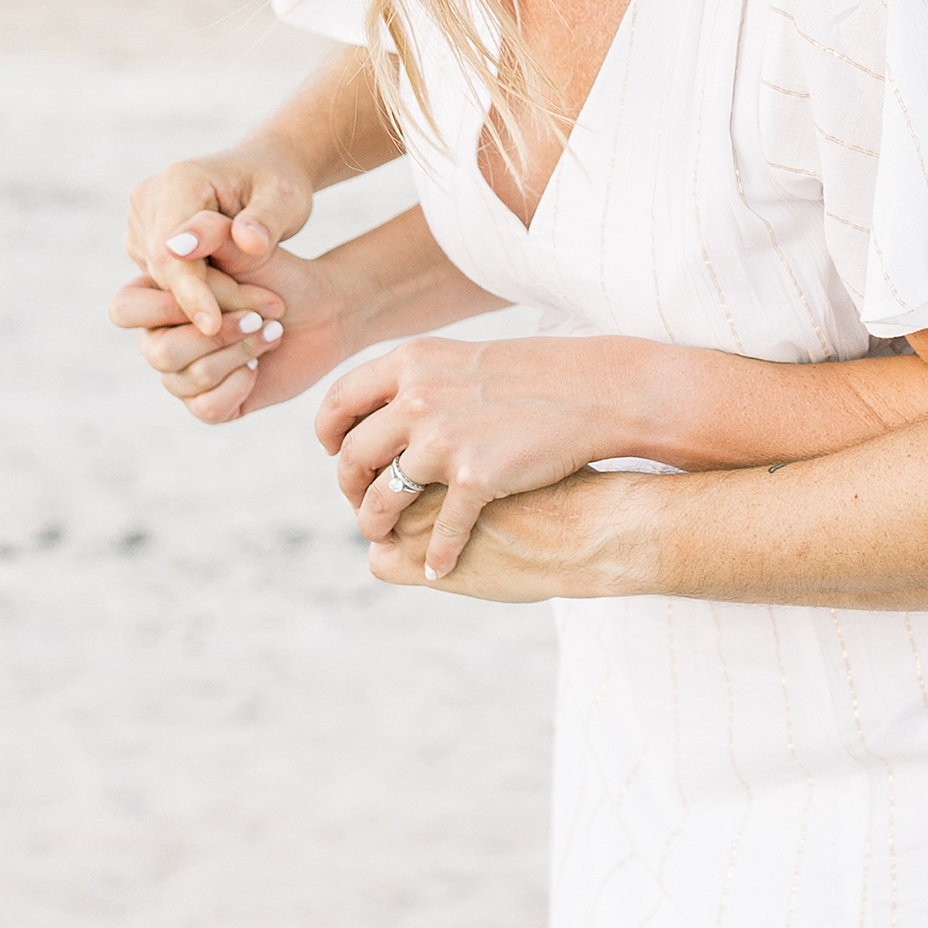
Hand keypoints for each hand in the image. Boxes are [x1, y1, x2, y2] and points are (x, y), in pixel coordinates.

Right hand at [110, 241, 353, 425]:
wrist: (321, 308)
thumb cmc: (278, 272)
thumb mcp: (248, 246)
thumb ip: (212, 235)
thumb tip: (178, 243)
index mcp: (152, 294)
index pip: (128, 310)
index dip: (173, 309)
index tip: (220, 309)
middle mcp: (157, 335)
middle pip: (156, 351)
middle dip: (216, 335)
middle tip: (259, 316)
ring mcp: (180, 371)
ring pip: (182, 381)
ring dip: (237, 353)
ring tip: (271, 330)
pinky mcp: (206, 401)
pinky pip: (205, 408)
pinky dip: (239, 386)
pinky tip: (258, 365)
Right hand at [126, 146, 317, 338]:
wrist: (263, 170)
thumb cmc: (279, 185)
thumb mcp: (285, 200)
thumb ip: (264, 222)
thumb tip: (245, 241)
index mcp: (180, 182)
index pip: (172, 252)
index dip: (191, 292)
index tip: (213, 326)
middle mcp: (148, 199)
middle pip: (165, 270)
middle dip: (206, 300)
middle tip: (258, 322)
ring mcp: (141, 222)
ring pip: (161, 281)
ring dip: (201, 302)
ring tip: (255, 310)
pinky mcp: (143, 241)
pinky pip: (162, 281)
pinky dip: (194, 296)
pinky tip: (231, 301)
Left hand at [319, 335, 646, 577]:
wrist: (598, 390)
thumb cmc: (537, 375)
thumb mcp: (463, 360)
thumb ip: (418, 382)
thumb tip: (381, 408)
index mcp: (411, 363)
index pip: (340, 402)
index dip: (330, 433)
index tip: (337, 451)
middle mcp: (417, 400)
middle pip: (354, 457)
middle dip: (349, 488)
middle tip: (359, 503)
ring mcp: (445, 441)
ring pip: (383, 500)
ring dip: (375, 525)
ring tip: (382, 537)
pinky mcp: (477, 478)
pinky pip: (441, 532)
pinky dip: (436, 555)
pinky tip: (437, 567)